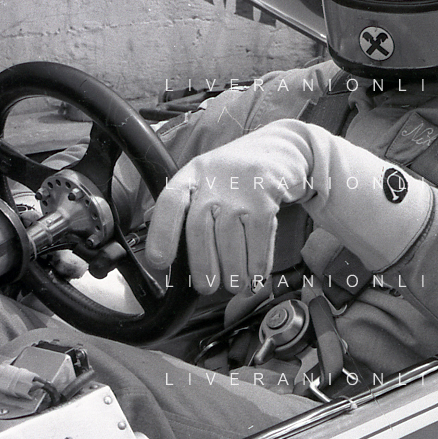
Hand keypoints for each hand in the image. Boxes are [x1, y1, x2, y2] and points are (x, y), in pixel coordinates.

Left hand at [145, 122, 312, 293]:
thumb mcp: (203, 179)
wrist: (278, 151)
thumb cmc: (234, 174)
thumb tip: (159, 251)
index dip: (162, 233)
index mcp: (191, 176)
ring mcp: (241, 191)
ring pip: (230, 241)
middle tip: (207, 288)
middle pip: (199, 229)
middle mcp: (213, 181)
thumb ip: (182, 209)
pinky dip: (257, 265)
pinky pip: (259, 242)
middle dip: (202, 266)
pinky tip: (254, 276)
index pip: (170, 202)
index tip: (159, 262)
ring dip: (233, 272)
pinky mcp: (266, 202)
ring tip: (234, 285)